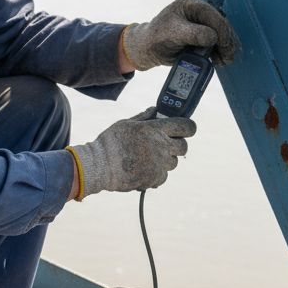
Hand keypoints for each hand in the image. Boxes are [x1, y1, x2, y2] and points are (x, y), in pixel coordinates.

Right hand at [67, 109, 196, 197]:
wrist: (100, 166)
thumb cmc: (111, 142)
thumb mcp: (127, 123)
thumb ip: (144, 117)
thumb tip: (155, 110)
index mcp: (156, 130)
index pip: (187, 126)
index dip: (188, 128)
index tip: (184, 129)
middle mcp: (162, 146)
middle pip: (184, 147)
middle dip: (176, 145)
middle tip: (164, 144)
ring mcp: (160, 164)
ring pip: (174, 163)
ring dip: (165, 160)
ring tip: (148, 158)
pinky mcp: (155, 178)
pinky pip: (164, 176)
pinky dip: (157, 174)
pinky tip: (143, 169)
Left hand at [120, 0, 239, 70]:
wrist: (148, 48)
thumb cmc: (157, 37)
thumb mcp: (173, 34)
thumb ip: (193, 33)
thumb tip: (213, 37)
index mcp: (191, 4)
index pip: (212, 16)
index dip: (221, 32)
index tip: (225, 47)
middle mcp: (199, 11)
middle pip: (220, 24)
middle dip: (226, 42)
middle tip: (228, 58)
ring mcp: (202, 22)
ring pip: (221, 33)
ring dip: (225, 48)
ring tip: (224, 61)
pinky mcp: (203, 34)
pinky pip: (216, 41)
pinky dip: (220, 51)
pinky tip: (220, 59)